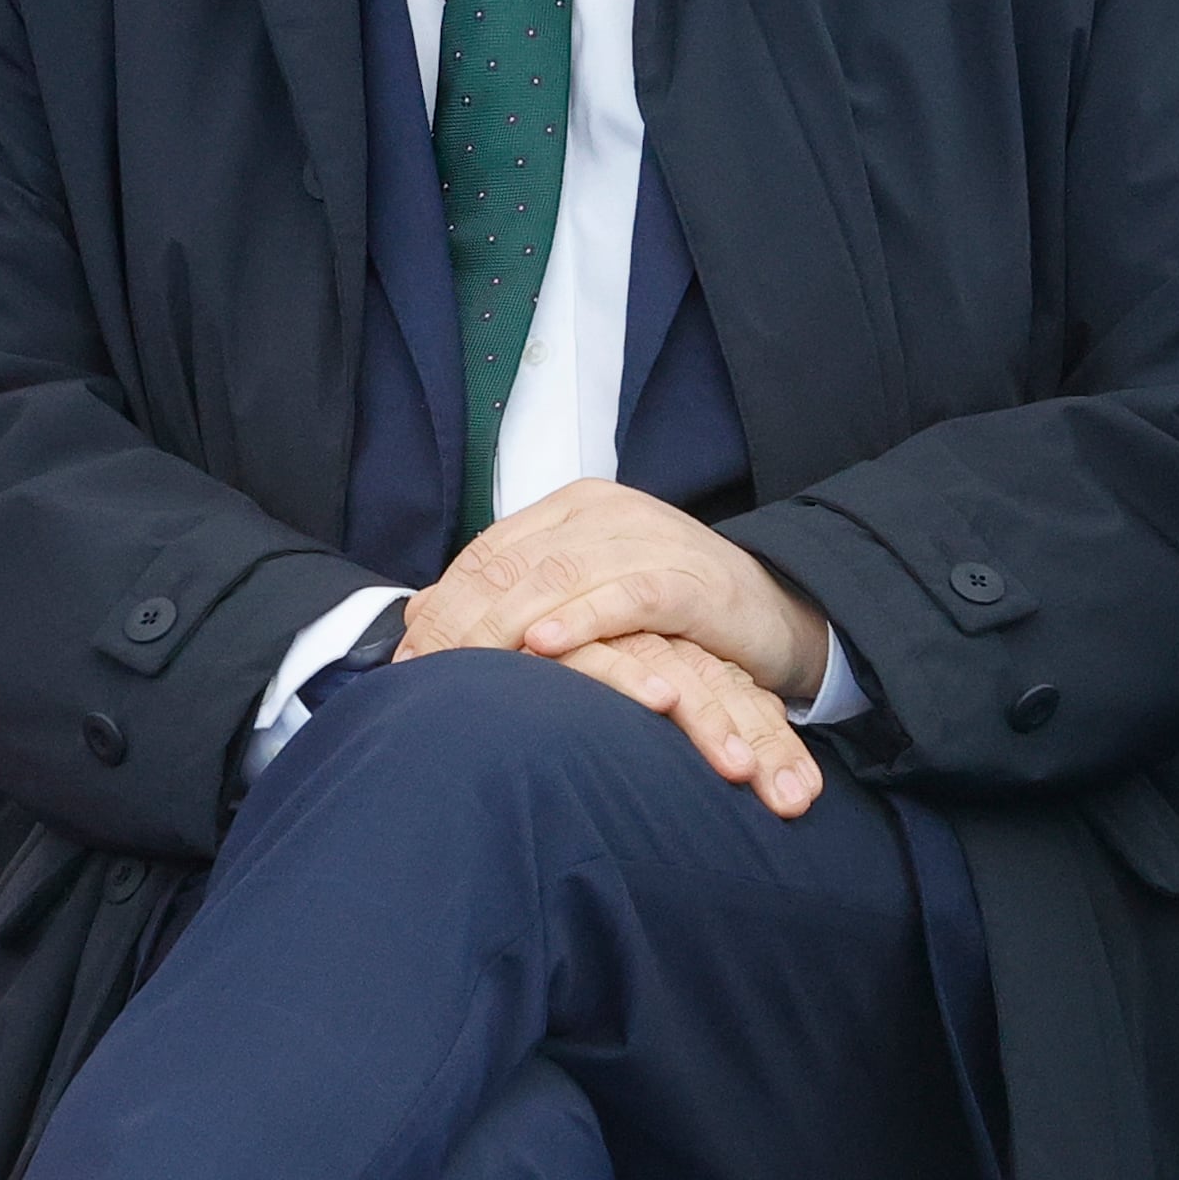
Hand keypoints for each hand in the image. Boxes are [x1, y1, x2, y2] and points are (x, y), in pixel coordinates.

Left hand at [398, 481, 832, 818]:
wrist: (775, 613)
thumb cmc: (671, 613)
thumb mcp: (586, 596)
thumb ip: (517, 597)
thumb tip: (425, 618)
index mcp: (573, 508)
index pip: (488, 552)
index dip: (441, 603)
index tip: (403, 656)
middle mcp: (605, 512)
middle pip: (511, 564)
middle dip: (458, 620)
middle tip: (418, 671)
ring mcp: (648, 540)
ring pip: (556, 577)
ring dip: (500, 625)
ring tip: (460, 664)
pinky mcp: (687, 579)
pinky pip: (623, 597)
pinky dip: (578, 621)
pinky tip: (541, 648)